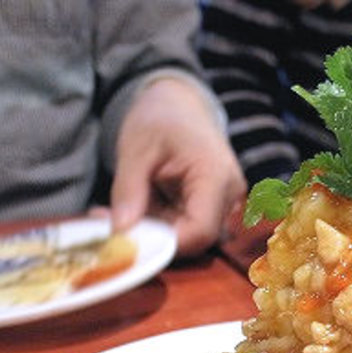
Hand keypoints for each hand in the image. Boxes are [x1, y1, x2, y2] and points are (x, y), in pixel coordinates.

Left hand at [111, 77, 245, 256]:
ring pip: (190, 236)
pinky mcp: (216, 208)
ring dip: (156, 229)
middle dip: (156, 237)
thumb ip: (129, 192)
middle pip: (197, 238)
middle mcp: (230, 195)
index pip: (200, 230)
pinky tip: (141, 206)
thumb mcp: (136, 150)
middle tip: (115, 223)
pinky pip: (188, 227)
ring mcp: (226, 203)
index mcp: (215, 176)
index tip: (130, 239)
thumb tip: (121, 231)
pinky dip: (162, 223)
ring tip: (125, 207)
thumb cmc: (161, 117)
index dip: (167, 243)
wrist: (181, 104)